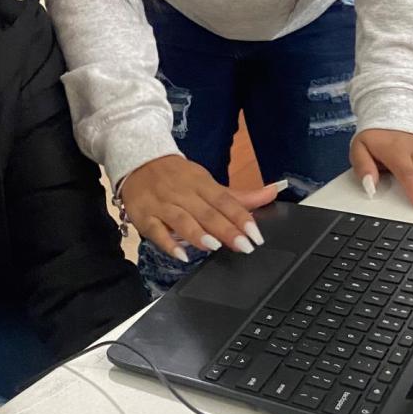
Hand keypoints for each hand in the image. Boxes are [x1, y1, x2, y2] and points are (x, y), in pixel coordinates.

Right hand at [120, 155, 285, 260]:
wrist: (138, 159)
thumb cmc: (178, 176)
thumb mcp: (208, 182)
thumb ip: (239, 195)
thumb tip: (274, 192)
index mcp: (201, 183)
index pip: (224, 201)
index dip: (241, 217)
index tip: (255, 235)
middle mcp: (183, 193)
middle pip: (206, 212)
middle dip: (225, 229)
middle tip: (244, 246)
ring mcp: (162, 204)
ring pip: (181, 219)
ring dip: (197, 233)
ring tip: (213, 246)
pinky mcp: (144, 215)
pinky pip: (155, 230)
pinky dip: (167, 243)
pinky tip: (180, 255)